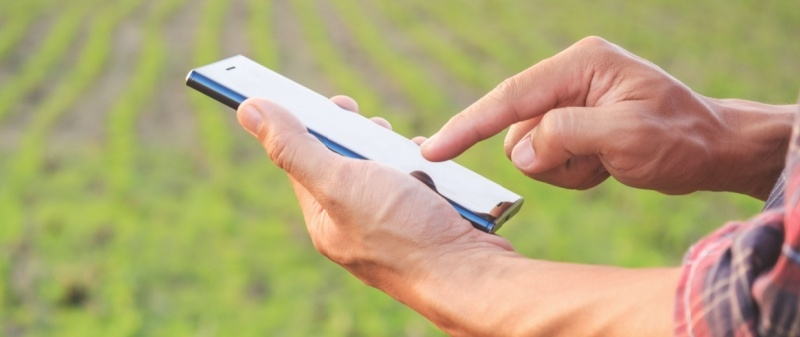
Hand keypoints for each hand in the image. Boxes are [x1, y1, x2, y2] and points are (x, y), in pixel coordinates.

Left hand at [234, 96, 511, 290]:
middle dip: (359, 138)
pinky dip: (423, 169)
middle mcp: (354, 227)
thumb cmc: (403, 232)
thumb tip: (248, 110)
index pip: (303, 164)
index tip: (333, 104)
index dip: (312, 127)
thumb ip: (293, 147)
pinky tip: (431, 168)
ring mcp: (391, 227)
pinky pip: (416, 185)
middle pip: (346, 165)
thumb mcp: (338, 182)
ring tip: (406, 150)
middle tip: (373, 124)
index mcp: (324, 221)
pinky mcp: (423, 224)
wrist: (469, 274)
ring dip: (394, 151)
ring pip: (385, 172)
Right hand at [421, 36, 793, 198]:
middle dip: (549, 157)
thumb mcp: (628, 137)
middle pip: (517, 128)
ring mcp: (570, 100)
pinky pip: (546, 157)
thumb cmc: (679, 139)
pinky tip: (605, 165)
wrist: (713, 149)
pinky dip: (571, 171)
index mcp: (581, 65)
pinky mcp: (572, 122)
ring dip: (563, 168)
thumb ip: (567, 135)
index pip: (511, 97)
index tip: (433, 150)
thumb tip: (523, 150)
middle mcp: (569, 77)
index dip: (468, 125)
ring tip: (606, 163)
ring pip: (529, 148)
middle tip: (596, 161)